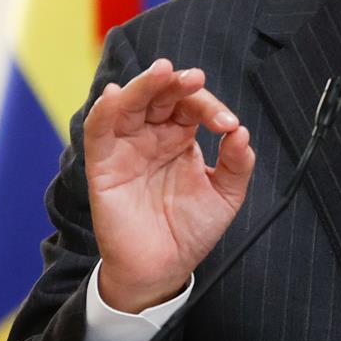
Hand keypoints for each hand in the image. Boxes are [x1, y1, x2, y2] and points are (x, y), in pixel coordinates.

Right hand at [85, 58, 254, 312]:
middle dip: (175, 82)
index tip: (227, 126)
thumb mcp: (225, 196)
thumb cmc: (189, 231)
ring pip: (128, 103)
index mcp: (180, 136)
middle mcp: (152, 135)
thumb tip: (242, 133)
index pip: (191, 105)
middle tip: (194, 78)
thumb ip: (237, 164)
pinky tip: (113, 96)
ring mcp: (126, 146)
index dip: (210, 107)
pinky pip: (98, 131)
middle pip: (159, 94)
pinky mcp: (104, 164)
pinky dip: (103, 110)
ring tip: (161, 72)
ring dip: (142, 85)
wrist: (162, 269)